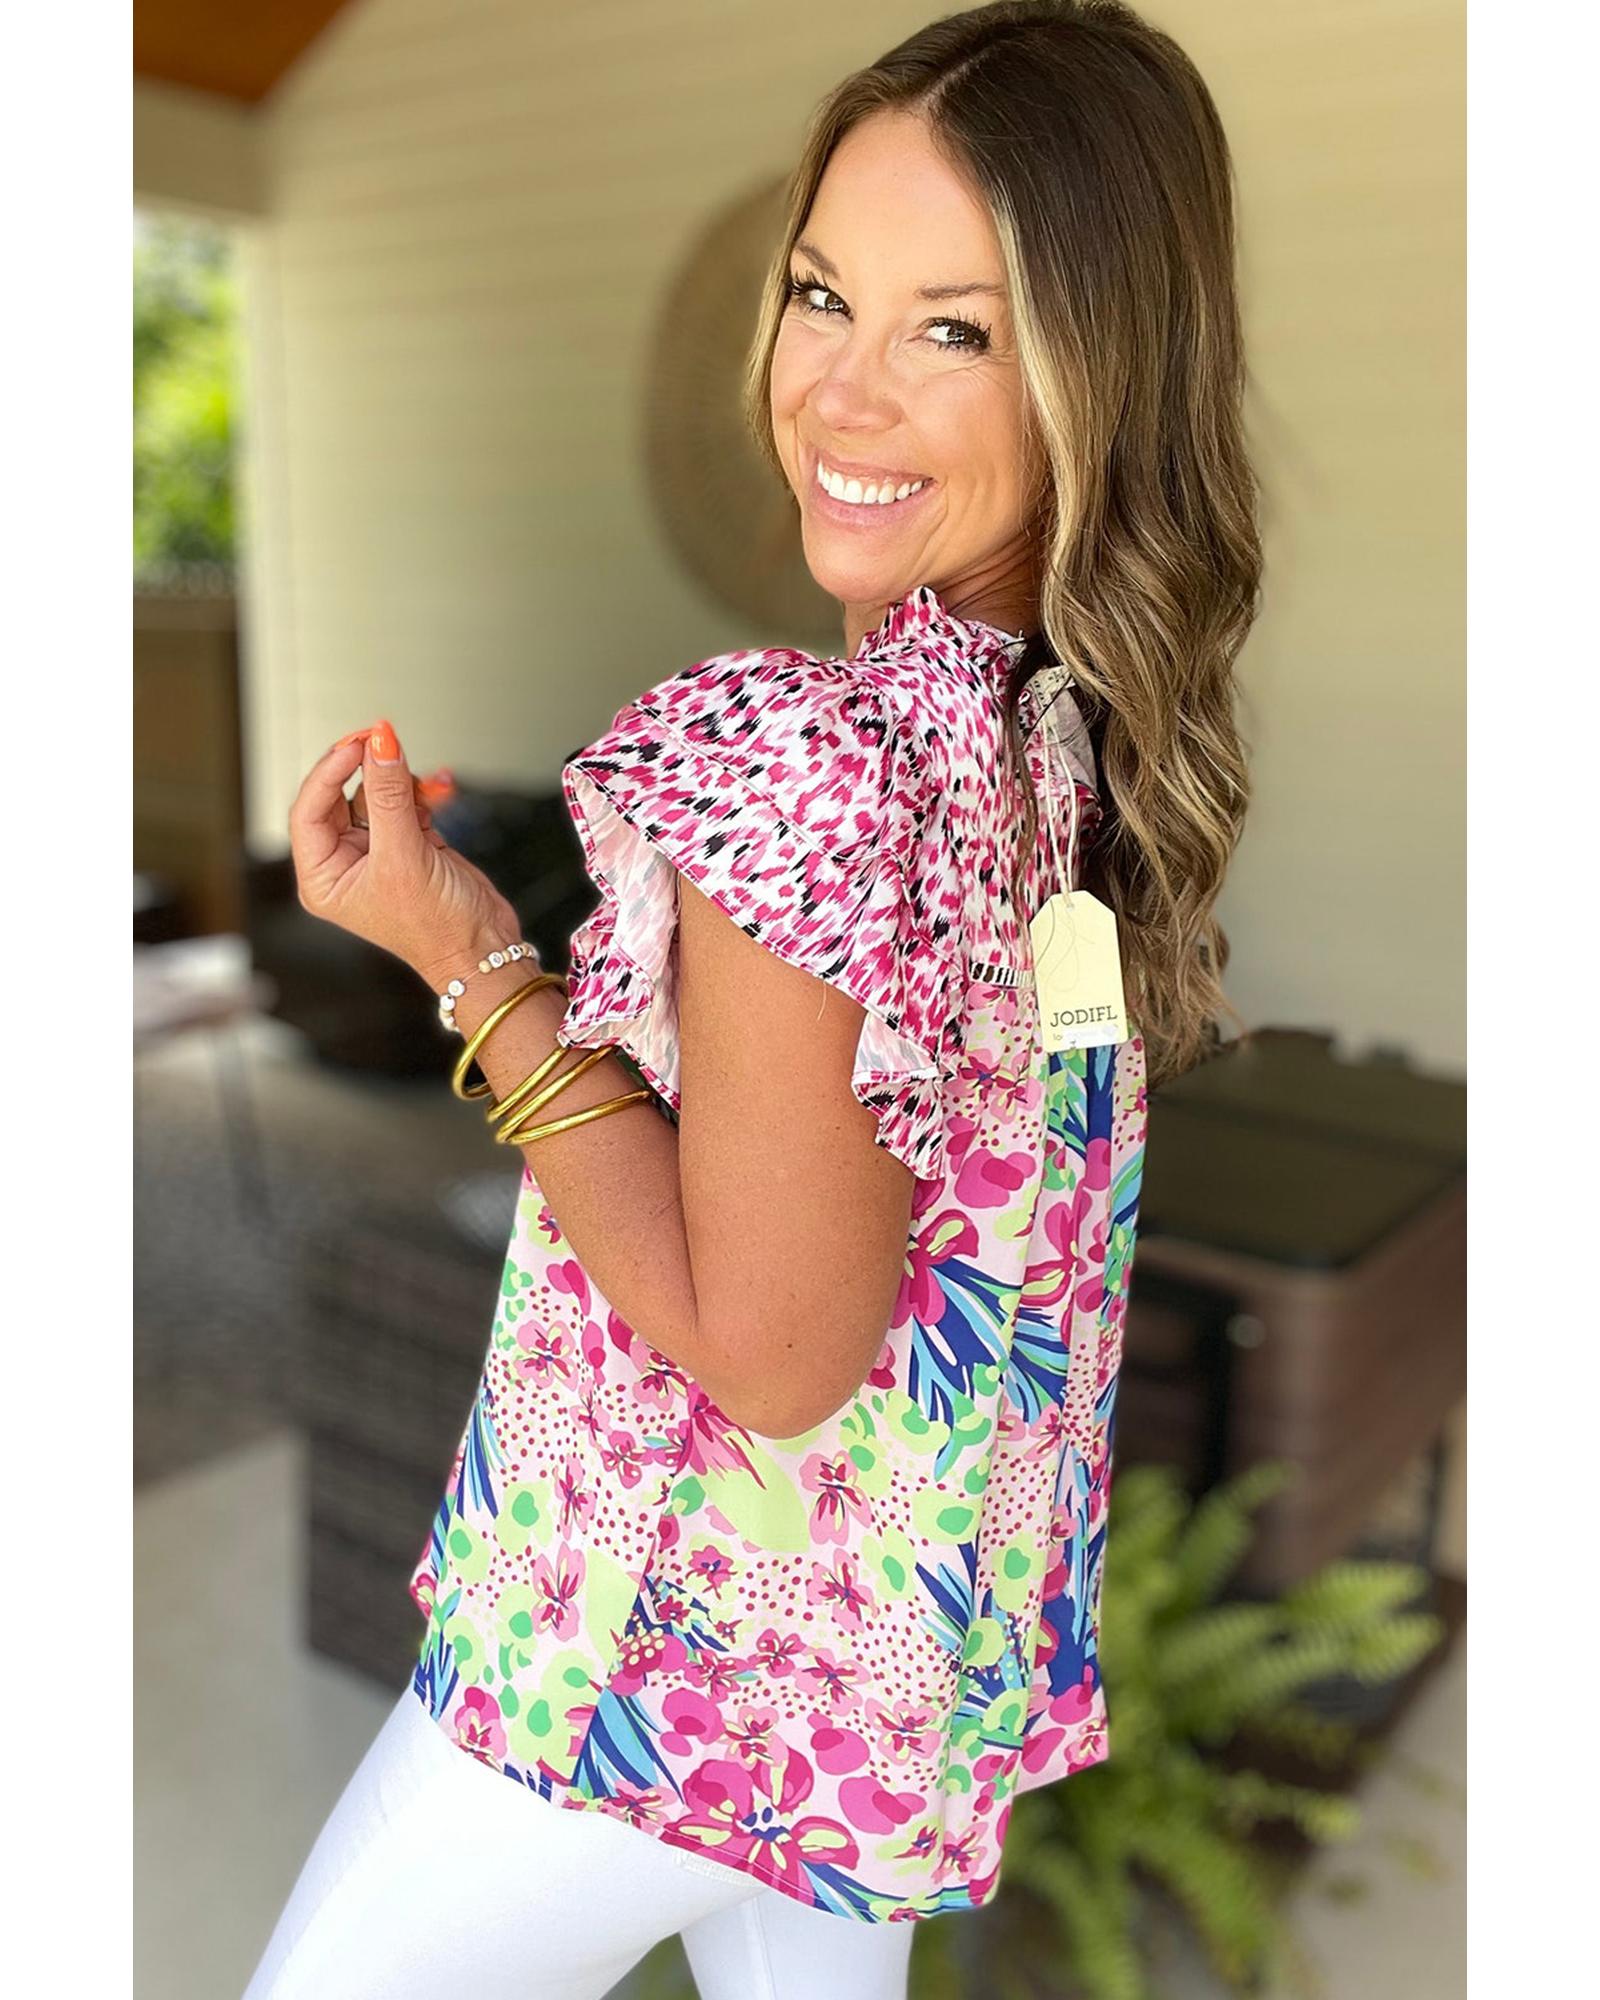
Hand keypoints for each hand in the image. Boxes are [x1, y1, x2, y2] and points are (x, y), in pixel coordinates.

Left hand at [288, 719, 523, 985]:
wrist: (483, 948)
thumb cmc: (436, 928)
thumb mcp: (404, 855)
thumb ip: (389, 794)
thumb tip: (379, 742)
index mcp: (323, 877)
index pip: (309, 809)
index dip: (330, 771)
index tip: (358, 744)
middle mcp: (345, 864)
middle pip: (341, 796)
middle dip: (370, 772)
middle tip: (385, 742)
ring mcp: (378, 852)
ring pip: (377, 794)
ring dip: (402, 783)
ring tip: (427, 788)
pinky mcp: (410, 844)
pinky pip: (405, 802)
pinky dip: (423, 792)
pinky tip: (440, 791)